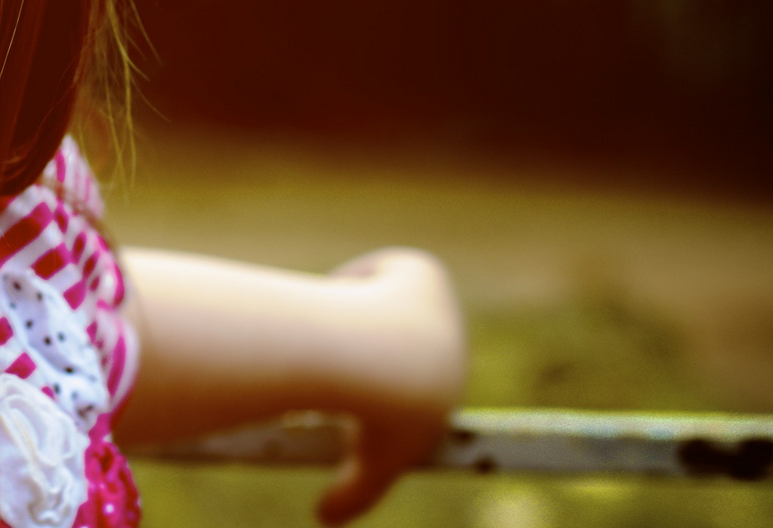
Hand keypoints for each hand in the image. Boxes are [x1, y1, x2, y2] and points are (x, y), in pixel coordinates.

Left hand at [314, 248, 465, 524]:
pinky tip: (343, 295)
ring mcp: (441, 304)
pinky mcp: (426, 269)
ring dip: (354, 309)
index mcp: (447, 381)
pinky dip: (356, 279)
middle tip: (320, 355)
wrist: (393, 367)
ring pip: (383, 298)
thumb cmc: (385, 417)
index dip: (376, 381)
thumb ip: (353, 492)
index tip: (345, 385)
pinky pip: (381, 270)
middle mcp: (453, 340)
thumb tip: (324, 515)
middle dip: (359, 343)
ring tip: (325, 328)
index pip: (412, 377)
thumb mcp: (371, 465)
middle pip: (393, 333)